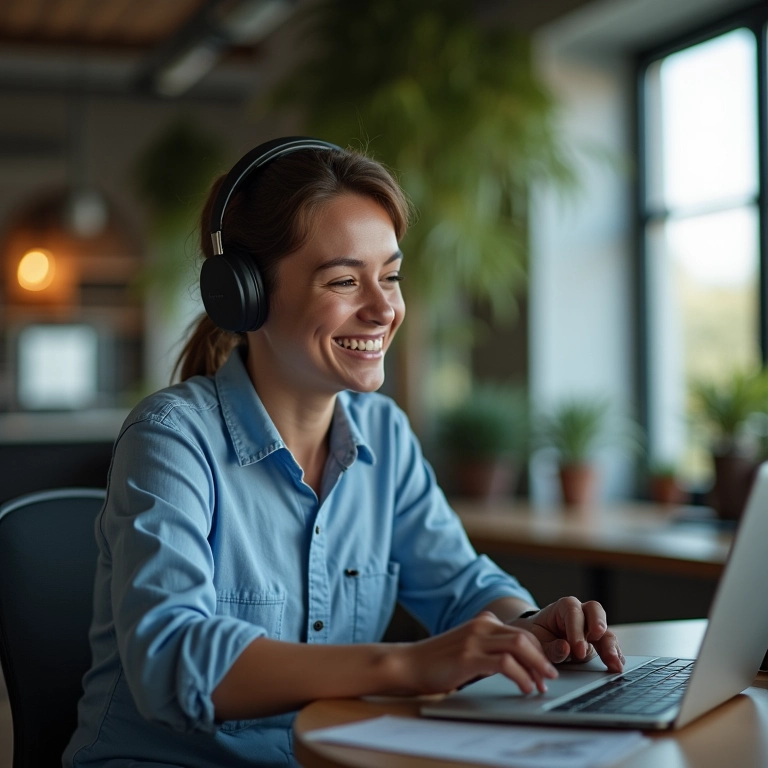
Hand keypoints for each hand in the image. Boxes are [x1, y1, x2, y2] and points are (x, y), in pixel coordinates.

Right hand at [392, 612, 558, 696]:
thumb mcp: (467, 649)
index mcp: (483, 622)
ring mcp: (475, 639)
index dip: (538, 651)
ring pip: (519, 646)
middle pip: (525, 637)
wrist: (408, 663)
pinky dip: (521, 675)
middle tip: (550, 678)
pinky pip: (505, 663)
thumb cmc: (436, 661)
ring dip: (536, 666)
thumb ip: (488, 650)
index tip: (545, 670)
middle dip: (542, 659)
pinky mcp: (468, 657)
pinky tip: (524, 687)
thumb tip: (516, 666)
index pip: (521, 632)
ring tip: (541, 684)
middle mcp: (481, 626)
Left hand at [511, 597, 624, 672]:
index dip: (577, 630)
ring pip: (606, 629)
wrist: (539, 636)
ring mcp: (591, 627)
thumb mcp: (538, 641)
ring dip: (611, 646)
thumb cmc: (538, 635)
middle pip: (595, 611)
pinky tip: (617, 666)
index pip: (573, 612)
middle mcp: (581, 613)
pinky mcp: (598, 642)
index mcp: (564, 607)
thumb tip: (565, 649)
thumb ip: (550, 647)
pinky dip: (614, 655)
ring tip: (614, 663)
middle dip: (598, 626)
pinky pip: (609, 645)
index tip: (578, 650)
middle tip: (596, 641)